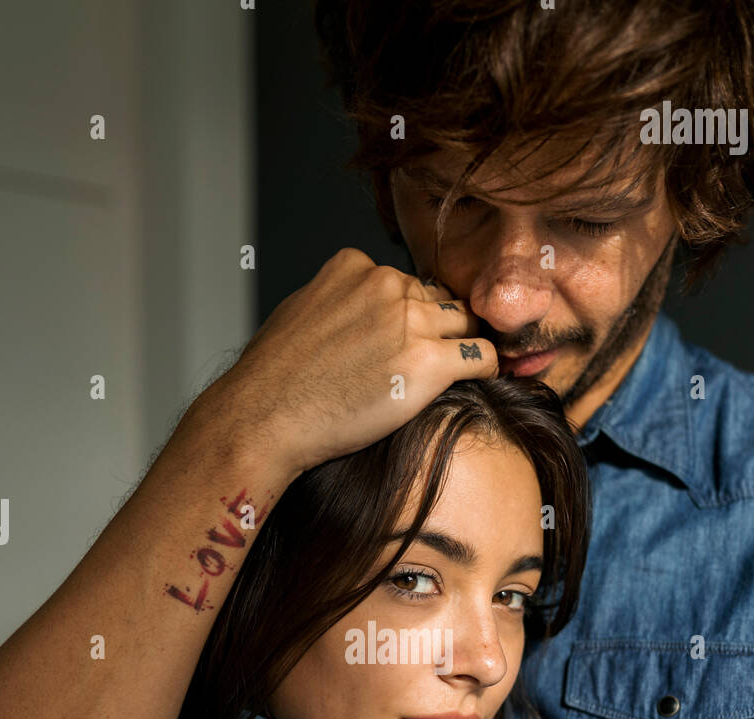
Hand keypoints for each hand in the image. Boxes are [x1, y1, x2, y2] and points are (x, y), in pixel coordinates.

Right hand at [198, 248, 497, 475]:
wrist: (265, 417)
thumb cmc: (273, 379)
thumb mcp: (300, 312)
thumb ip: (338, 301)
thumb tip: (356, 312)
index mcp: (355, 266)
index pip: (406, 281)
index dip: (411, 313)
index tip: (405, 340)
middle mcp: (386, 285)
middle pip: (440, 299)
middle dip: (440, 328)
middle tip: (435, 361)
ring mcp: (409, 322)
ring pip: (467, 323)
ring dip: (466, 345)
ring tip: (460, 372)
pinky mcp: (428, 363)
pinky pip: (482, 356)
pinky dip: (488, 368)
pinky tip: (482, 381)